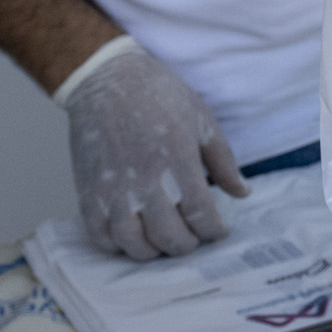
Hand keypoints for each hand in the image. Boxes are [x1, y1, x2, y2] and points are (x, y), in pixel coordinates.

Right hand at [59, 39, 248, 259]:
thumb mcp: (203, 121)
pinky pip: (100, 236)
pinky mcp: (88, 192)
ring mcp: (113, 190)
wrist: (107, 79)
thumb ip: (223, 162)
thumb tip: (242, 193)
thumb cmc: (160, 95)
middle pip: (169, 237)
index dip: (213, 231)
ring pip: (134, 244)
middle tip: (193, 237)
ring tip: (164, 241)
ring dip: (153, 252)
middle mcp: (145, 181)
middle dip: (187, 245)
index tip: (219, 231)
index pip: (201, 215)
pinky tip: (132, 238)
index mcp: (178, 161)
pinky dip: (117, 246)